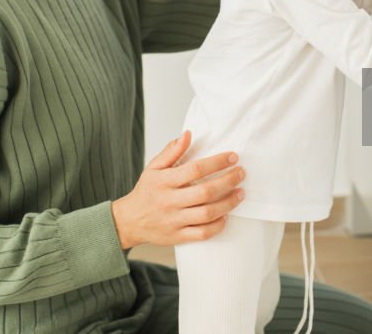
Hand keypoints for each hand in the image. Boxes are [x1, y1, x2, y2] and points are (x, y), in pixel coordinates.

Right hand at [111, 131, 244, 248]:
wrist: (129, 221)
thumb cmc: (146, 191)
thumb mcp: (153, 168)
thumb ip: (171, 151)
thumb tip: (188, 134)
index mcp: (164, 181)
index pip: (195, 169)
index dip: (217, 162)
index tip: (233, 156)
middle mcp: (170, 201)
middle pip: (205, 192)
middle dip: (228, 181)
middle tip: (241, 173)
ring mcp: (174, 220)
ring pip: (207, 213)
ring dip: (228, 203)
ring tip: (241, 193)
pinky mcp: (177, 236)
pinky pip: (201, 233)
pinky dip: (217, 226)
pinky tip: (226, 215)